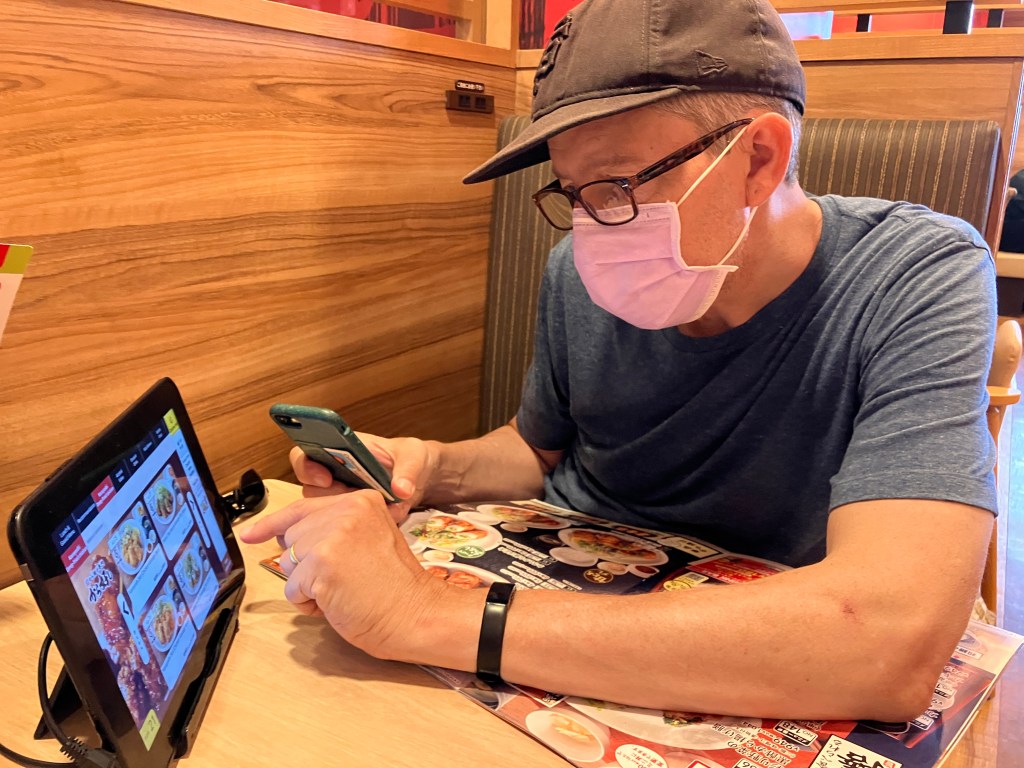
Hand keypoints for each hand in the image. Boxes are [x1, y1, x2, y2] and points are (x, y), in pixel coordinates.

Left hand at [239, 490, 446, 658]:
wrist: (416, 613)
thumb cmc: (394, 587)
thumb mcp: (369, 539)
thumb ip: (335, 529)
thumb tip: (284, 539)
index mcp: (360, 500)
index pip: (302, 508)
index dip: (272, 524)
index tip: (250, 533)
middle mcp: (346, 510)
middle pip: (292, 538)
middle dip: (306, 564)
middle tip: (342, 578)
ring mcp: (333, 535)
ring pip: (289, 563)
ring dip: (308, 585)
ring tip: (343, 590)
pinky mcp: (323, 563)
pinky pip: (293, 588)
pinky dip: (310, 603)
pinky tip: (338, 602)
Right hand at [290, 434, 436, 521]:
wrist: (424, 481)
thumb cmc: (413, 459)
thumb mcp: (414, 456)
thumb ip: (408, 470)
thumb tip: (401, 489)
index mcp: (339, 451)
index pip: (303, 457)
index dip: (306, 468)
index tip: (326, 478)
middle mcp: (334, 475)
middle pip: (310, 492)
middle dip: (330, 501)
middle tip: (356, 502)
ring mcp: (341, 499)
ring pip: (322, 515)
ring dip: (347, 517)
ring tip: (379, 509)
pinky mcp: (351, 519)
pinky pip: (343, 530)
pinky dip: (361, 529)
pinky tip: (385, 520)